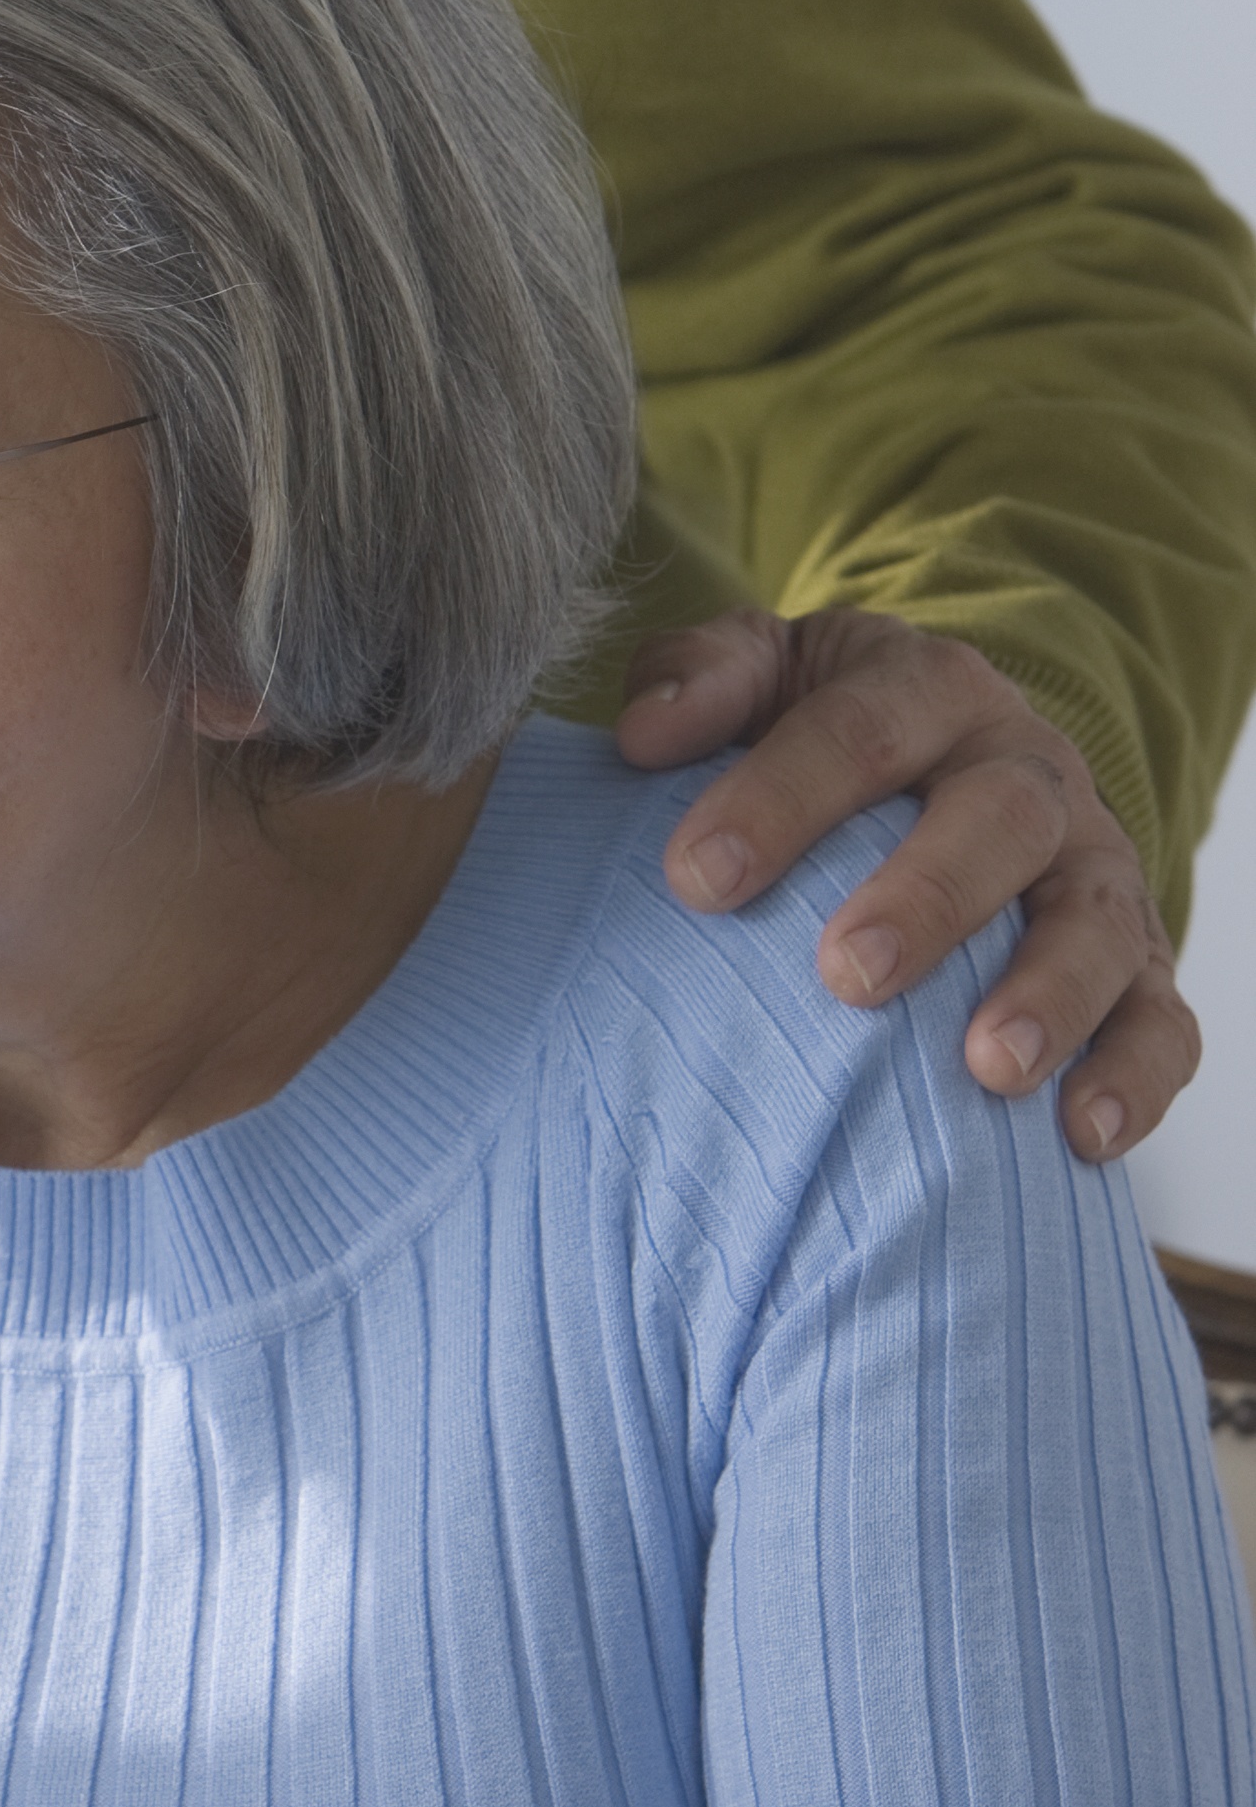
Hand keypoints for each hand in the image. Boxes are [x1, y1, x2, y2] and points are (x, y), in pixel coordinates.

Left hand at [617, 604, 1192, 1161]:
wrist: (947, 748)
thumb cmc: (823, 729)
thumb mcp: (763, 671)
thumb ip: (701, 680)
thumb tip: (644, 733)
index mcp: (928, 690)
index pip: (861, 728)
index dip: (781, 797)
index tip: (698, 877)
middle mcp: (1026, 769)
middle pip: (1001, 817)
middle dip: (931, 896)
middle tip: (851, 977)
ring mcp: (1091, 866)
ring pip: (1098, 921)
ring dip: (1052, 996)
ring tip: (989, 1071)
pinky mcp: (1138, 957)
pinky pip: (1162, 1015)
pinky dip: (1136, 1075)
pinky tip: (1084, 1135)